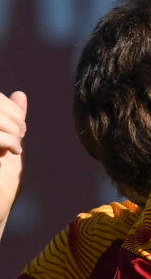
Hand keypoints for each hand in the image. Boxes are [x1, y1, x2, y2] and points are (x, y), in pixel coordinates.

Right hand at [0, 91, 27, 234]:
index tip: (21, 129)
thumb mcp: (9, 146)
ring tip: (17, 145)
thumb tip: (20, 94)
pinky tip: (14, 151)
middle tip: (21, 134)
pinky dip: (10, 139)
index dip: (9, 107)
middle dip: (13, 116)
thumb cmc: (1, 183)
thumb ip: (12, 120)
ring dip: (13, 128)